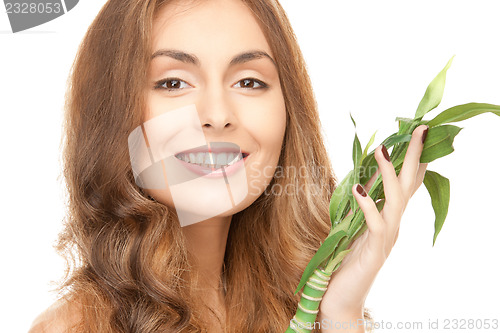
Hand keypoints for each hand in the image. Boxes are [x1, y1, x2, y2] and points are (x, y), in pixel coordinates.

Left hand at [318, 125, 428, 325]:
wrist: (337, 297)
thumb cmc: (343, 261)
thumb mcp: (352, 225)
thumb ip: (361, 206)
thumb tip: (361, 180)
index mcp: (387, 218)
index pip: (406, 184)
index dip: (413, 160)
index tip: (417, 133)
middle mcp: (392, 225)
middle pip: (408, 186)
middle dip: (414, 157)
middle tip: (419, 129)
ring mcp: (386, 238)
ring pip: (396, 201)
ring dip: (389, 174)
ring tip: (382, 150)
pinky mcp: (374, 250)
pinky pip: (376, 224)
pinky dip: (368, 204)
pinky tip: (359, 188)